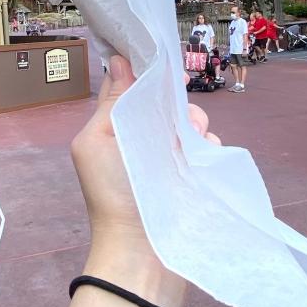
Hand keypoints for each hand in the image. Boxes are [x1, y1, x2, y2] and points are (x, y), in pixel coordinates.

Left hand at [71, 56, 220, 300]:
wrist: (142, 250)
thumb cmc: (112, 193)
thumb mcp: (98, 141)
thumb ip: (113, 102)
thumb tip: (118, 59)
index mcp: (113, 127)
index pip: (128, 87)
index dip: (142, 69)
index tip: (158, 56)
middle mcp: (141, 138)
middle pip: (163, 100)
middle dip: (173, 97)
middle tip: (180, 104)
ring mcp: (169, 156)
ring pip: (188, 120)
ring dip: (193, 121)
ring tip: (191, 138)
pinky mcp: (193, 173)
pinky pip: (207, 145)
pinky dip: (208, 144)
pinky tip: (202, 153)